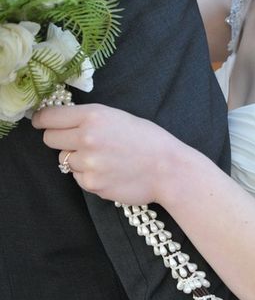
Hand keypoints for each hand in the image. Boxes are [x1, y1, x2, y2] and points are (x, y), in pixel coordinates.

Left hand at [32, 104, 176, 204]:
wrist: (167, 169)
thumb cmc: (148, 139)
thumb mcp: (118, 116)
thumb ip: (89, 118)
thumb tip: (60, 121)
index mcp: (93, 115)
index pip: (49, 117)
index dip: (43, 119)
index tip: (41, 122)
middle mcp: (86, 138)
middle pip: (49, 139)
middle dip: (59, 139)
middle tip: (77, 140)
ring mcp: (87, 163)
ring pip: (64, 160)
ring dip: (77, 158)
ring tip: (104, 157)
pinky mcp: (91, 184)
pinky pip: (77, 177)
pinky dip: (88, 175)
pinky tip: (109, 170)